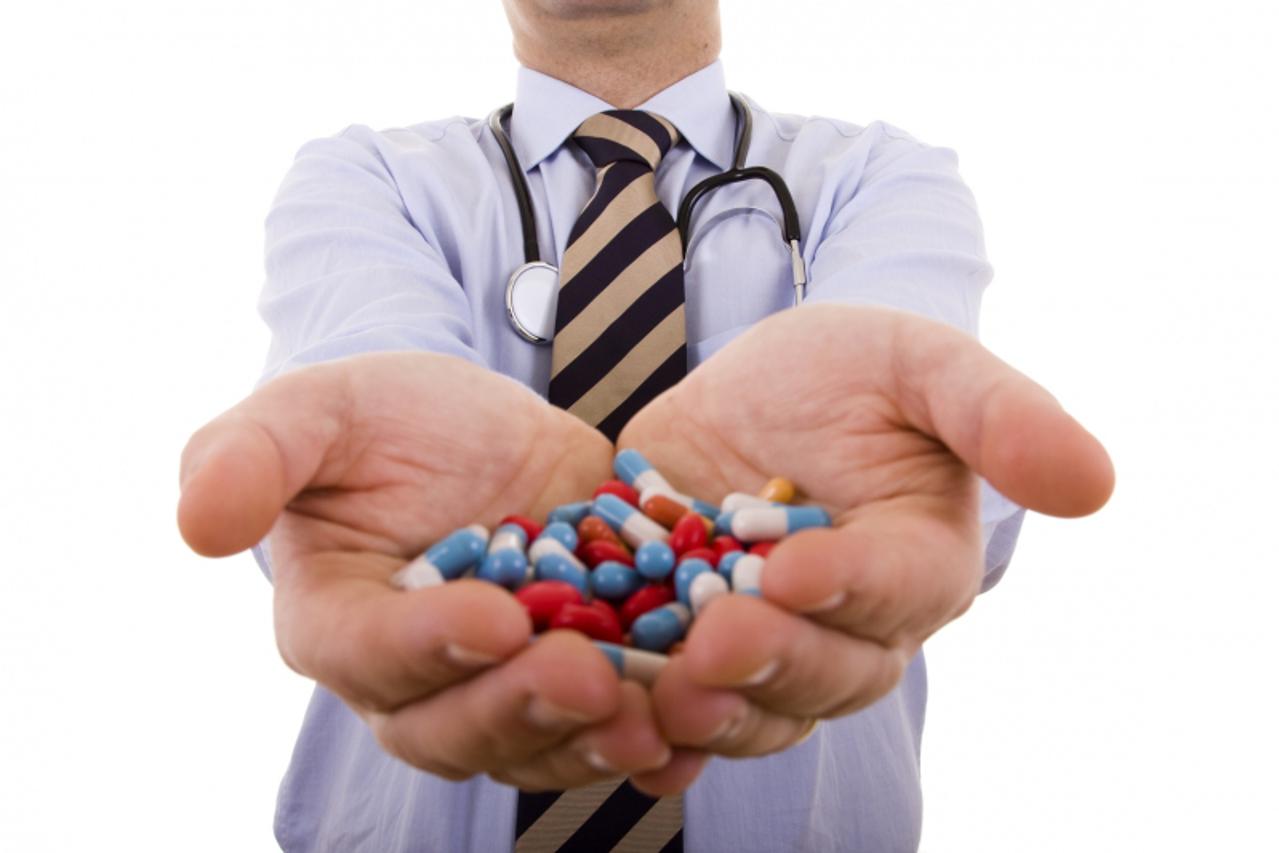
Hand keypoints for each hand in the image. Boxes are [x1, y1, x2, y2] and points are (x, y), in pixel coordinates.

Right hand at [177, 352, 693, 791]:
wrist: (484, 430)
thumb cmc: (387, 418)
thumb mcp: (322, 409)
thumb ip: (253, 453)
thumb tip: (195, 523)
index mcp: (337, 620)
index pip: (366, 655)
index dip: (426, 646)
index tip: (495, 617)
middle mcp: (414, 677)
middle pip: (452, 727)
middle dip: (520, 710)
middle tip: (587, 677)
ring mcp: (497, 685)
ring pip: (533, 743)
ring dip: (590, 741)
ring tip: (653, 721)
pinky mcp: (574, 671)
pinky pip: (602, 725)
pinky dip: (648, 732)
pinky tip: (694, 728)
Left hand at [618, 305, 1114, 756]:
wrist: (752, 390)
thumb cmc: (854, 368)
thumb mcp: (918, 362)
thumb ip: (999, 413)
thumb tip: (1095, 485)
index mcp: (921, 558)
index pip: (898, 587)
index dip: (850, 585)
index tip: (789, 568)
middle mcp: (857, 624)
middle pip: (831, 670)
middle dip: (775, 661)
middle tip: (715, 641)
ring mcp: (776, 643)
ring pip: (761, 707)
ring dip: (716, 712)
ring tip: (666, 697)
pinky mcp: (697, 644)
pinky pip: (687, 703)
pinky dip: (656, 723)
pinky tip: (622, 730)